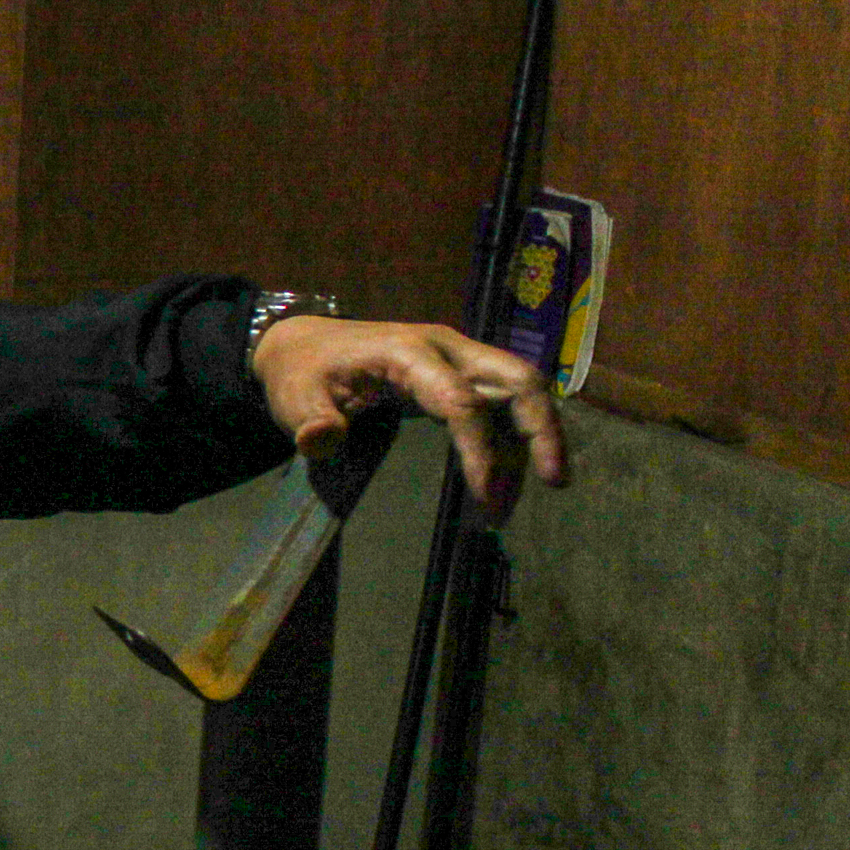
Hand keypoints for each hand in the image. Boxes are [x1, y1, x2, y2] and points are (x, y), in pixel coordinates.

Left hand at [251, 315, 571, 518]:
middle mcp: (446, 348)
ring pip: (520, 390)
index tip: (485, 496)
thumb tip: (321, 441)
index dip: (479, 450)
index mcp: (407, 351)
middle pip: (519, 378)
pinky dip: (511, 440)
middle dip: (543, 429)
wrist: (301, 345)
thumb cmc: (301, 373)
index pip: (461, 400)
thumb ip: (310, 422)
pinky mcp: (461, 373)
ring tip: (509, 505)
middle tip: (556, 481)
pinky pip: (502, 402)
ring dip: (531, 441)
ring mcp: (459, 358)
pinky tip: (501, 484)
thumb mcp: (293, 398)